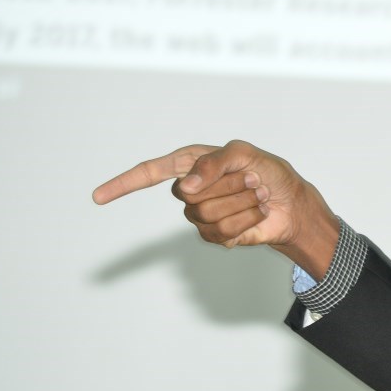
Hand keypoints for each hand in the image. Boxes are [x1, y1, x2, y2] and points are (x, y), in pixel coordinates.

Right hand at [91, 140, 337, 273]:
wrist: (292, 203)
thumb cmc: (270, 172)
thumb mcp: (246, 154)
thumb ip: (214, 162)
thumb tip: (185, 186)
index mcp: (192, 163)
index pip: (150, 172)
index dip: (123, 184)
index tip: (98, 197)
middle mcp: (191, 190)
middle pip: (188, 195)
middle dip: (226, 187)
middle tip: (249, 181)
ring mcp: (201, 215)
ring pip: (206, 214)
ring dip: (240, 204)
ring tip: (253, 197)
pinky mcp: (215, 236)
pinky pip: (222, 232)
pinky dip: (246, 221)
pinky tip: (254, 214)